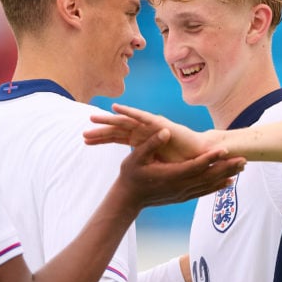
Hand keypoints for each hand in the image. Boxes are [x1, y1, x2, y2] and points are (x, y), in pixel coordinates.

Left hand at [86, 104, 213, 162]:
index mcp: (140, 140)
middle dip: (100, 130)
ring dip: (109, 119)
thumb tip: (130, 173)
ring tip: (93, 118)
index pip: (116, 138)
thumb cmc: (178, 159)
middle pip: (117, 129)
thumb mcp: (154, 163)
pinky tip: (116, 108)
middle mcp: (142, 131)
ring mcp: (149, 126)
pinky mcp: (159, 123)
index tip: (85, 141)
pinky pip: (141, 117)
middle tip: (83, 133)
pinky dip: (129, 111)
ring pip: (125, 121)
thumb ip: (143, 162)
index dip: (101, 139)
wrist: (198, 155)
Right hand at [116, 127, 244, 209]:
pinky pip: (204, 192)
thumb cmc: (131, 174)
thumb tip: (166, 132)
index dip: (210, 158)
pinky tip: (229, 182)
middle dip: (226, 167)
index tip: (224, 149)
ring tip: (242, 168)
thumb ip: (151, 144)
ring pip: (209, 185)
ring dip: (226, 176)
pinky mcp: (183, 197)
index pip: (195, 166)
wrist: (129, 198)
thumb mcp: (135, 157)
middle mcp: (179, 186)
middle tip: (243, 159)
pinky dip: (217, 187)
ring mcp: (182, 194)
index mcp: (169, 175)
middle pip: (208, 177)